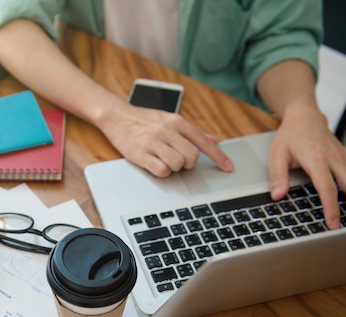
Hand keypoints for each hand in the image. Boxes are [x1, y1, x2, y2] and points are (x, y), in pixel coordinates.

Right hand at [98, 101, 233, 176]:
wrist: (117, 116)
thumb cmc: (144, 120)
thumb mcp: (170, 120)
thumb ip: (193, 131)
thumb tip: (214, 139)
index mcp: (177, 122)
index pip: (203, 141)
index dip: (218, 157)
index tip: (228, 167)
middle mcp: (166, 131)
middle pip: (192, 156)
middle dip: (189, 163)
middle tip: (181, 161)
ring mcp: (153, 143)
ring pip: (178, 164)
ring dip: (175, 168)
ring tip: (166, 161)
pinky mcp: (140, 154)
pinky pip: (161, 170)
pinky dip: (163, 172)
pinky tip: (157, 165)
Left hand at [267, 104, 345, 228]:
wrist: (304, 117)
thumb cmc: (290, 137)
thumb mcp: (276, 155)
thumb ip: (277, 176)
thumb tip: (277, 195)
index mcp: (316, 159)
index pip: (327, 188)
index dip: (331, 207)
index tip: (333, 223)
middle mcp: (334, 158)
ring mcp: (344, 157)